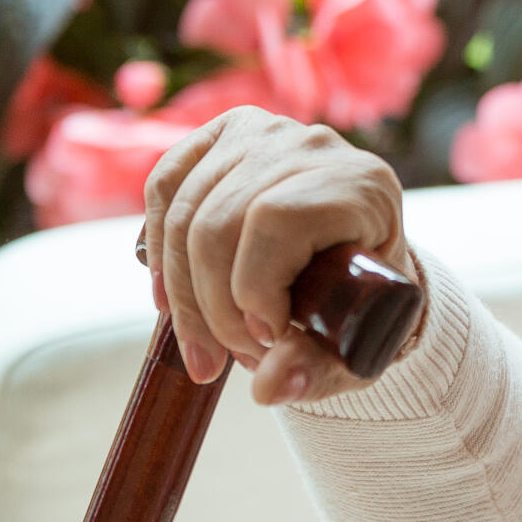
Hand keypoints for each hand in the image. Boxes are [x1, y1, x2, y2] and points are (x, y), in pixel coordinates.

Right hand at [140, 105, 423, 405]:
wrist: (358, 268)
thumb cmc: (361, 306)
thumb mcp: (353, 345)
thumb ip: (317, 371)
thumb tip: (270, 389)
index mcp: (362, 183)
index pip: (277, 220)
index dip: (254, 287)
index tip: (267, 340)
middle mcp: (315, 145)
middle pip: (220, 222)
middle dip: (213, 306)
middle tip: (231, 357)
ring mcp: (266, 132)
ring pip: (186, 212)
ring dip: (182, 293)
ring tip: (208, 342)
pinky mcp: (223, 135)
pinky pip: (164, 186)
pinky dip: (158, 248)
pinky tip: (167, 297)